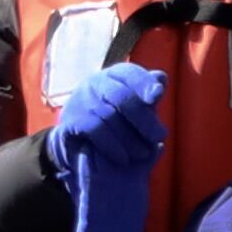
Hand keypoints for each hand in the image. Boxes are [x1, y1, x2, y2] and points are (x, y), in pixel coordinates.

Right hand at [48, 65, 165, 162]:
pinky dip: (112, 145)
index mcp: (112, 76)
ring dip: (130, 138)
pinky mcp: (70, 121)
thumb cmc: (114, 121)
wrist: (76, 141)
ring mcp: (80, 101)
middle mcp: (94, 83)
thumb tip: (161, 78)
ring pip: (109, 116)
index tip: (158, 95)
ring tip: (144, 153)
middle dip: (143, 118)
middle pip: (121, 96)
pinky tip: (124, 158)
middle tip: (160, 136)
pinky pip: (94, 130)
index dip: (144, 82)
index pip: (129, 73)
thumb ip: (146, 94)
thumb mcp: (132, 107)